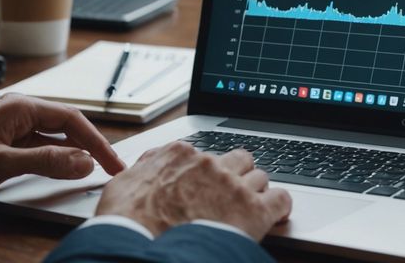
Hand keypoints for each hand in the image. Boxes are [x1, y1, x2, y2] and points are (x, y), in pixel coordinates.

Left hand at [0, 94, 124, 199]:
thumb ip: (44, 161)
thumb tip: (82, 162)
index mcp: (20, 107)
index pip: (72, 120)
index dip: (97, 142)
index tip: (112, 162)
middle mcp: (18, 111)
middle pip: (66, 125)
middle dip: (90, 145)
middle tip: (110, 167)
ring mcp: (11, 124)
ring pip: (53, 135)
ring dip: (73, 151)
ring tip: (93, 169)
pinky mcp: (4, 139)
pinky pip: (38, 144)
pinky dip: (55, 155)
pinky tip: (62, 168)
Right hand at [95, 141, 291, 240]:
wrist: (145, 251)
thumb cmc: (129, 222)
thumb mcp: (123, 186)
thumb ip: (142, 169)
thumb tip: (149, 164)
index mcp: (180, 154)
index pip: (205, 153)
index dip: (207, 173)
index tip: (205, 185)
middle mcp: (210, 163)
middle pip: (238, 159)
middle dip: (236, 174)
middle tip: (229, 195)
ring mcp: (233, 185)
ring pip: (260, 177)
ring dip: (255, 192)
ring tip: (247, 209)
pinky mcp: (253, 211)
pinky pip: (281, 199)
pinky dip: (280, 206)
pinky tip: (275, 214)